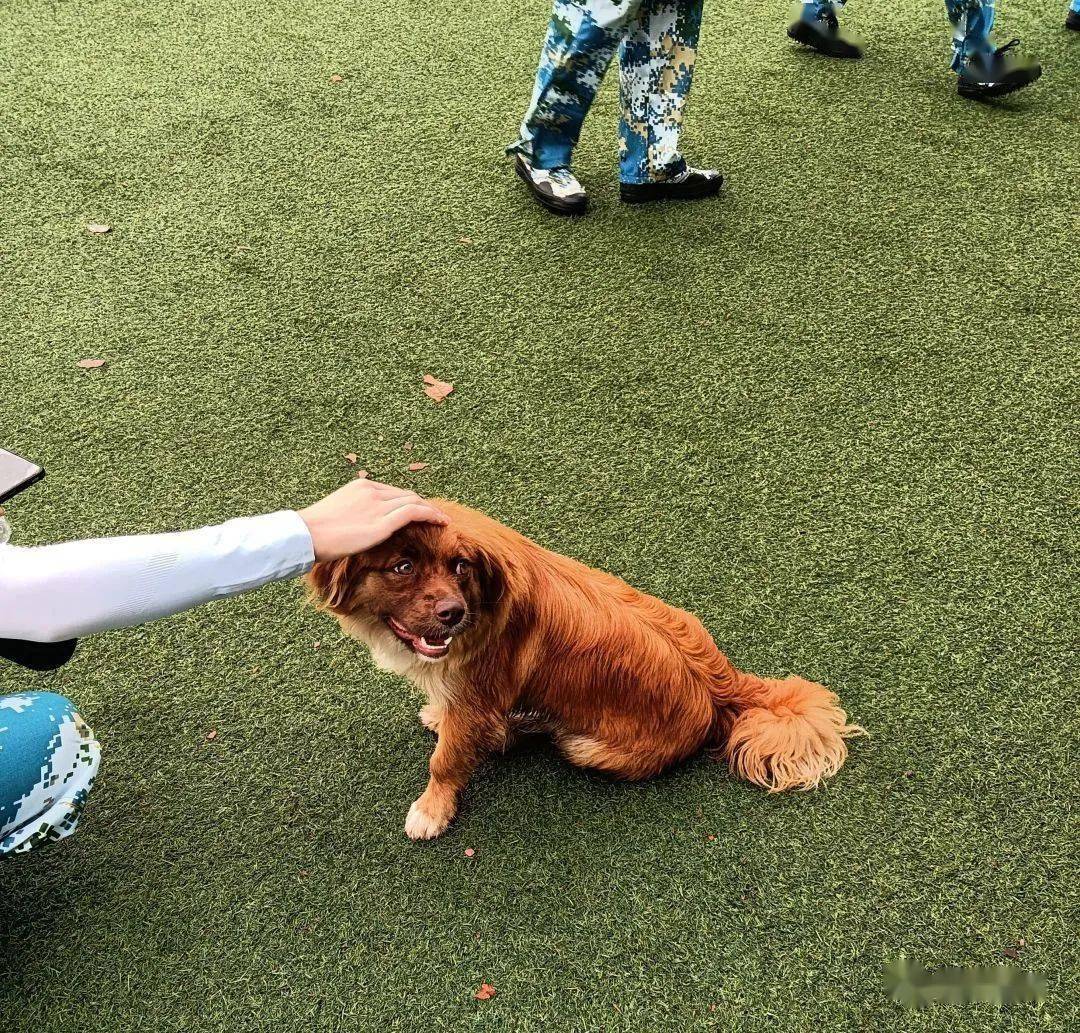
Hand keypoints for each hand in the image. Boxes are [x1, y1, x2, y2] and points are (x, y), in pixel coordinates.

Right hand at [298, 479, 447, 561]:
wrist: (306, 535)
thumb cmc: (314, 531)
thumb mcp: (335, 515)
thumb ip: (352, 515)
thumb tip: (356, 527)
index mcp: (360, 486)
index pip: (392, 492)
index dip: (407, 501)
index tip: (416, 510)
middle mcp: (372, 491)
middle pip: (406, 494)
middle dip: (422, 504)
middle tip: (434, 515)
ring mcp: (378, 504)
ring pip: (414, 502)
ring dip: (430, 510)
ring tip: (442, 519)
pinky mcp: (382, 521)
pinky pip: (414, 513)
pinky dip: (430, 515)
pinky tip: (441, 522)